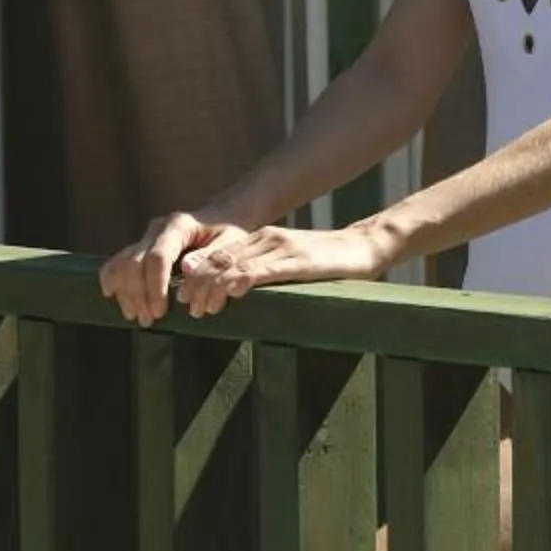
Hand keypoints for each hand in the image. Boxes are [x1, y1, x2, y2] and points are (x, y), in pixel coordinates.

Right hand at [102, 209, 236, 325]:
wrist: (223, 217)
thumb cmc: (230, 232)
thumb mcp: (232, 242)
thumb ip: (212, 256)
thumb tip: (185, 270)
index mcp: (179, 225)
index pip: (158, 256)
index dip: (155, 286)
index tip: (160, 311)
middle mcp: (157, 229)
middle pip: (135, 262)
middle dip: (138, 294)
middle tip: (148, 320)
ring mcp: (146, 237)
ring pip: (122, 263)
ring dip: (125, 292)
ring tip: (137, 316)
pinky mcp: (139, 247)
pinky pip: (117, 261)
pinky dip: (111, 278)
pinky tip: (112, 295)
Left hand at [170, 222, 390, 318]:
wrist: (366, 246)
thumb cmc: (329, 262)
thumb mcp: (290, 263)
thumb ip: (265, 271)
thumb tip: (236, 293)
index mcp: (262, 239)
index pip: (218, 256)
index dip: (196, 278)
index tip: (183, 300)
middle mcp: (267, 239)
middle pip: (219, 260)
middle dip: (198, 286)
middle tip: (188, 311)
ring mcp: (282, 248)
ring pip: (234, 265)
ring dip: (213, 289)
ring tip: (202, 310)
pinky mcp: (298, 260)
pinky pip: (262, 269)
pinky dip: (241, 280)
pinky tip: (230, 293)